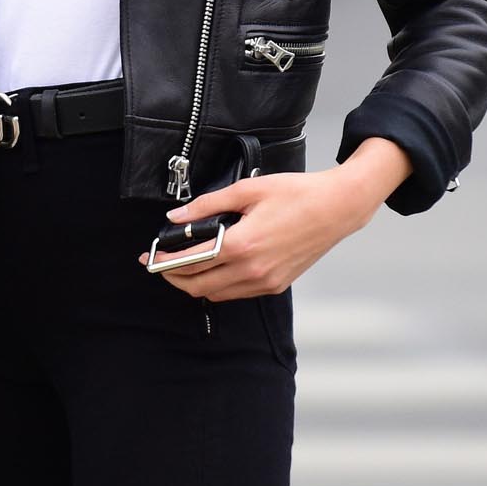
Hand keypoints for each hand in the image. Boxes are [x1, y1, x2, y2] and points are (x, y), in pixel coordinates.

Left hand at [144, 142, 408, 301]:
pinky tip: (214, 269)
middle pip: (197, 286)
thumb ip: (207, 205)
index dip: (163, 261)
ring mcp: (264, 281)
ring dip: (195, 284)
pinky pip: (236, 293)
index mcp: (241, 244)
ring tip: (183, 267)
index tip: (149, 256)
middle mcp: (251, 269)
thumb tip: (176, 216)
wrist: (337, 207)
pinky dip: (218, 286)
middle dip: (173, 277)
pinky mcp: (276, 285)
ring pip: (215, 294)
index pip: (189, 262)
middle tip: (160, 263)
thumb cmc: (296, 194)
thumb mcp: (246, 190)